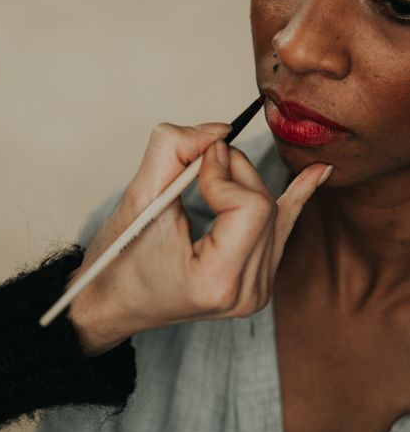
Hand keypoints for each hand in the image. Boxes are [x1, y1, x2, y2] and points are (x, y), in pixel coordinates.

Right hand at [68, 122, 331, 355]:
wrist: (112, 302)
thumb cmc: (117, 260)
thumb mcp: (137, 199)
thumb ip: (173, 150)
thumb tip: (219, 130)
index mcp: (216, 282)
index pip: (251, 206)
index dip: (221, 173)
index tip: (191, 164)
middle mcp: (246, 293)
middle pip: (264, 203)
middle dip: (230, 169)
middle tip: (194, 158)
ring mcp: (256, 291)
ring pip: (273, 210)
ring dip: (243, 179)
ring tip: (217, 159)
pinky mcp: (257, 281)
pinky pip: (283, 228)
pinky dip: (296, 197)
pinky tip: (319, 174)